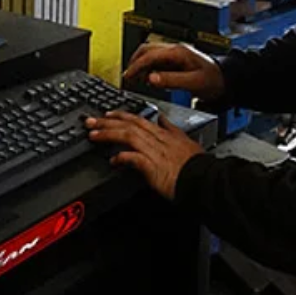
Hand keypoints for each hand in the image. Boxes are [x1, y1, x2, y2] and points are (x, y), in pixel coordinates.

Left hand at [86, 112, 204, 200]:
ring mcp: (155, 152)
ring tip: (93, 135)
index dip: (121, 115)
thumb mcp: (185, 140)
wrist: (206, 180)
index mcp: (164, 133)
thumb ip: (171, 129)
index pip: (138, 119)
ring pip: (128, 136)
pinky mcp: (154, 167)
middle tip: (90, 121)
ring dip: (108, 135)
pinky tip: (112, 161)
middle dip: (107, 122)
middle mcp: (157, 140)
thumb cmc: (197, 165)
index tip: (108, 114)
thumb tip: (162, 119)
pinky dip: (122, 158)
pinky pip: (134, 158)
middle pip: (128, 125)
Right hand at [124, 42, 225, 99]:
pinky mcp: (175, 61)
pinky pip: (156, 60)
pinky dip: (147, 68)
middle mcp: (175, 50)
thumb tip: (151, 78)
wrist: (225, 81)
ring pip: (150, 54)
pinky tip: (146, 77)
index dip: (136, 65)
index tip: (127, 76)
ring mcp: (175, 55)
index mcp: (178, 52)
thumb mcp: (192, 82)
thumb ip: (171, 80)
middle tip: (127, 76)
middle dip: (134, 62)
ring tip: (134, 78)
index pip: (149, 55)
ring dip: (140, 64)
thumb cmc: (213, 80)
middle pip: (146, 50)